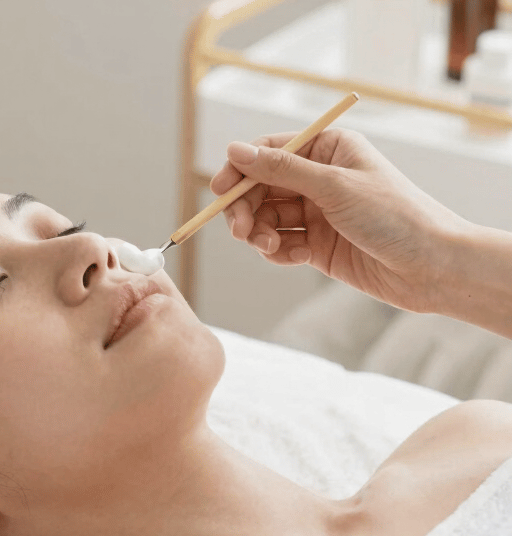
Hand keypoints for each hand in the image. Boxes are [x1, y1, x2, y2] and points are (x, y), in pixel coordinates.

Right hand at [209, 128, 468, 312]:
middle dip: (245, 208)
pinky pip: (279, 243)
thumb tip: (235, 150)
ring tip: (271, 246)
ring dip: (259, 233)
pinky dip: (278, 251)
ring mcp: (316, 212)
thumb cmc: (395, 216)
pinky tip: (296, 257)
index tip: (220, 191)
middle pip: (259, 187)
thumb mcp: (334, 187)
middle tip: (240, 230)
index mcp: (327, 149)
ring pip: (265, 217)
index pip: (267, 151)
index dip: (240, 170)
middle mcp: (318, 178)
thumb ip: (280, 170)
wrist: (432, 268)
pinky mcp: (316, 244)